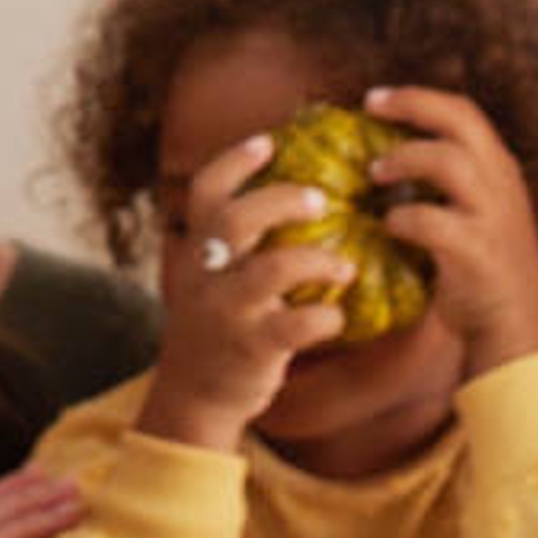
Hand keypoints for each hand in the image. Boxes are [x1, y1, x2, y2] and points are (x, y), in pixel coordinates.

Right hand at [136, 132, 350, 452]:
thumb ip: (239, 244)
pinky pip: (294, 326)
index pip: (205, 194)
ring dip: (317, 260)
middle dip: (280, 201)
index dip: (234, 162)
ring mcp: (226, 313)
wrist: (193, 395)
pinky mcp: (251, 349)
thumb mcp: (212, 278)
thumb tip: (294, 197)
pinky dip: (324, 318)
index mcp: (197, 253)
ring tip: (345, 265)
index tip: (268, 142)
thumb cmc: (218, 326)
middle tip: (321, 199)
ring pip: (268, 271)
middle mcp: (205, 277)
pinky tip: (337, 317)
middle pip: (233, 220)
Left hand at [362, 83, 537, 374]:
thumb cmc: (480, 275)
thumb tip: (376, 170)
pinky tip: (388, 227)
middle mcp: (502, 184)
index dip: (419, 99)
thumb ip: (440, 191)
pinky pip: (434, 221)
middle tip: (368, 107)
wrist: (516, 330)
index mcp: (499, 172)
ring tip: (373, 173)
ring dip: (405, 159)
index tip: (375, 99)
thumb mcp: (471, 218)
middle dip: (412, 105)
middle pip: (461, 120)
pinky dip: (403, 218)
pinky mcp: (479, 252)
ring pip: (451, 162)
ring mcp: (494, 216)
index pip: (465, 113)